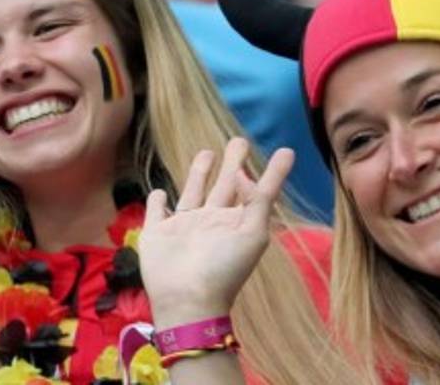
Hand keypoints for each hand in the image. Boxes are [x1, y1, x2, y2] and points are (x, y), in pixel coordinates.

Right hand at [138, 139, 293, 328]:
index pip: (254, 191)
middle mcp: (211, 221)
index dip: (268, 174)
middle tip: (238, 141)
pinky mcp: (156, 232)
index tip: (283, 152)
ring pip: (192, 192)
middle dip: (231, 164)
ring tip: (206, 152)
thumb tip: (248, 173)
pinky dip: (157, 201)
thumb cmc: (224, 269)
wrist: (187, 298)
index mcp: (235, 222)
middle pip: (224, 186)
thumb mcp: (253, 234)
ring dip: (199, 173)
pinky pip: (157, 211)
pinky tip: (160, 193)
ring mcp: (183, 226)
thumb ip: (258, 200)